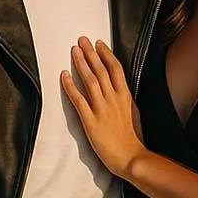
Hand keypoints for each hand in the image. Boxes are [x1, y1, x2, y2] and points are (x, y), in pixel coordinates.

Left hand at [61, 37, 146, 178]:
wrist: (131, 157)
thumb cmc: (133, 139)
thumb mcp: (133, 112)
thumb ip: (125, 99)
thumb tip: (119, 88)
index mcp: (125, 96)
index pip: (115, 69)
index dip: (106, 54)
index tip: (99, 44)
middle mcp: (114, 99)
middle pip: (101, 70)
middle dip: (91, 53)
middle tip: (82, 40)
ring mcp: (102, 109)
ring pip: (90, 81)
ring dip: (81, 64)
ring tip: (74, 51)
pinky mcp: (90, 121)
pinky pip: (78, 100)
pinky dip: (70, 87)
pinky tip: (64, 76)